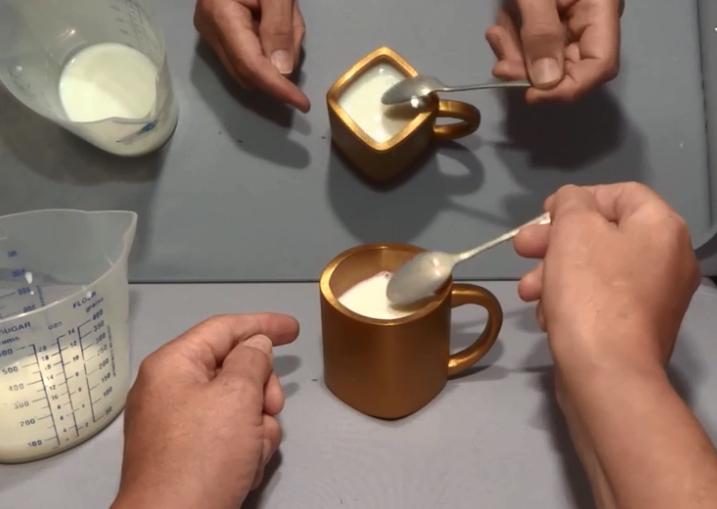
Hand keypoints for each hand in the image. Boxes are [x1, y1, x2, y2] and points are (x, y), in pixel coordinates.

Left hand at [111, 313, 299, 508]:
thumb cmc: (203, 455)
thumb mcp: (236, 396)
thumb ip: (252, 360)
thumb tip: (255, 345)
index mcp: (173, 364)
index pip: (224, 328)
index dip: (263, 324)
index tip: (295, 329)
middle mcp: (172, 389)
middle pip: (234, 370)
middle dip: (261, 390)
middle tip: (271, 409)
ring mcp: (180, 424)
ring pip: (238, 406)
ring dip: (257, 426)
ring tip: (253, 450)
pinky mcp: (189, 454)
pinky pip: (229, 435)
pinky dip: (244, 448)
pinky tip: (244, 469)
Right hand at [194, 0, 310, 111]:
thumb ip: (279, 27)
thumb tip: (282, 71)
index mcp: (220, 16)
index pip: (251, 67)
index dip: (278, 89)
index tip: (302, 104)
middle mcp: (209, 30)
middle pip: (249, 73)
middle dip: (279, 66)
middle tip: (293, 25)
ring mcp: (210, 33)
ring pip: (250, 68)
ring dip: (275, 55)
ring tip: (284, 15)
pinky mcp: (217, 33)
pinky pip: (247, 55)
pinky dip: (269, 48)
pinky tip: (274, 21)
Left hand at [486, 0, 622, 101]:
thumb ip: (541, 34)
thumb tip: (546, 82)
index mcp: (601, 8)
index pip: (600, 66)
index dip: (568, 89)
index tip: (530, 95)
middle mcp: (592, 20)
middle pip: (568, 68)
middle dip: (529, 69)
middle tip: (500, 63)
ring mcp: (571, 21)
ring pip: (544, 61)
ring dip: (516, 54)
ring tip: (498, 32)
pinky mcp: (549, 19)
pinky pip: (533, 44)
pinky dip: (513, 42)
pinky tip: (500, 27)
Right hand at [514, 184, 716, 508]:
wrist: (605, 373)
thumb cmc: (590, 292)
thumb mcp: (573, 230)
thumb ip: (571, 202)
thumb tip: (572, 202)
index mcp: (662, 228)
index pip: (620, 193)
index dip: (577, 198)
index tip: (543, 214)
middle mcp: (667, 260)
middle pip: (602, 234)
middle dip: (554, 241)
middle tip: (522, 248)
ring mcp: (654, 298)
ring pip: (594, 269)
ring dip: (553, 274)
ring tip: (528, 292)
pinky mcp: (635, 329)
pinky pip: (599, 300)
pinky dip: (570, 301)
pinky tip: (547, 316)